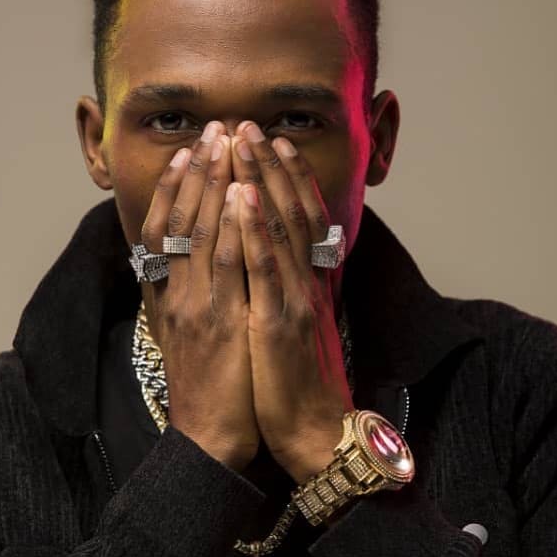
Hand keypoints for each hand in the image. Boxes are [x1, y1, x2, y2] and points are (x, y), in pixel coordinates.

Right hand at [140, 122, 258, 470]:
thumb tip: (191, 268)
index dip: (173, 188)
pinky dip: (231, 223)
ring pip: (200, 232)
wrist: (211, 438)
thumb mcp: (190, 338)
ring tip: (224, 142)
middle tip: (210, 130)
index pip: (163, 230)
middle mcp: (175, 294)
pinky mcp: (221, 322)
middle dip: (196, 171)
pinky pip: (226, 263)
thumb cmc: (209, 387)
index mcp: (168, 297)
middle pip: (180, 220)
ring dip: (213, 183)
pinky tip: (242, 191)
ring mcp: (196, 305)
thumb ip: (189, 299)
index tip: (186, 152)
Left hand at [230, 122, 353, 483]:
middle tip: (249, 124)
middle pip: (290, 212)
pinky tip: (240, 196)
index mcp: (309, 285)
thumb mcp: (301, 328)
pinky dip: (253, 229)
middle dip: (269, 165)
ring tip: (242, 140)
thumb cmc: (300, 381)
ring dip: (260, 180)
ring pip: (277, 229)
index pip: (302, 219)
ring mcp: (294, 300)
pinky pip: (263, 269)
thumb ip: (295, 292)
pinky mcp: (278, 324)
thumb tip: (283, 264)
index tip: (273, 142)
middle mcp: (306, 283)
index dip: (288, 177)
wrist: (317, 431)